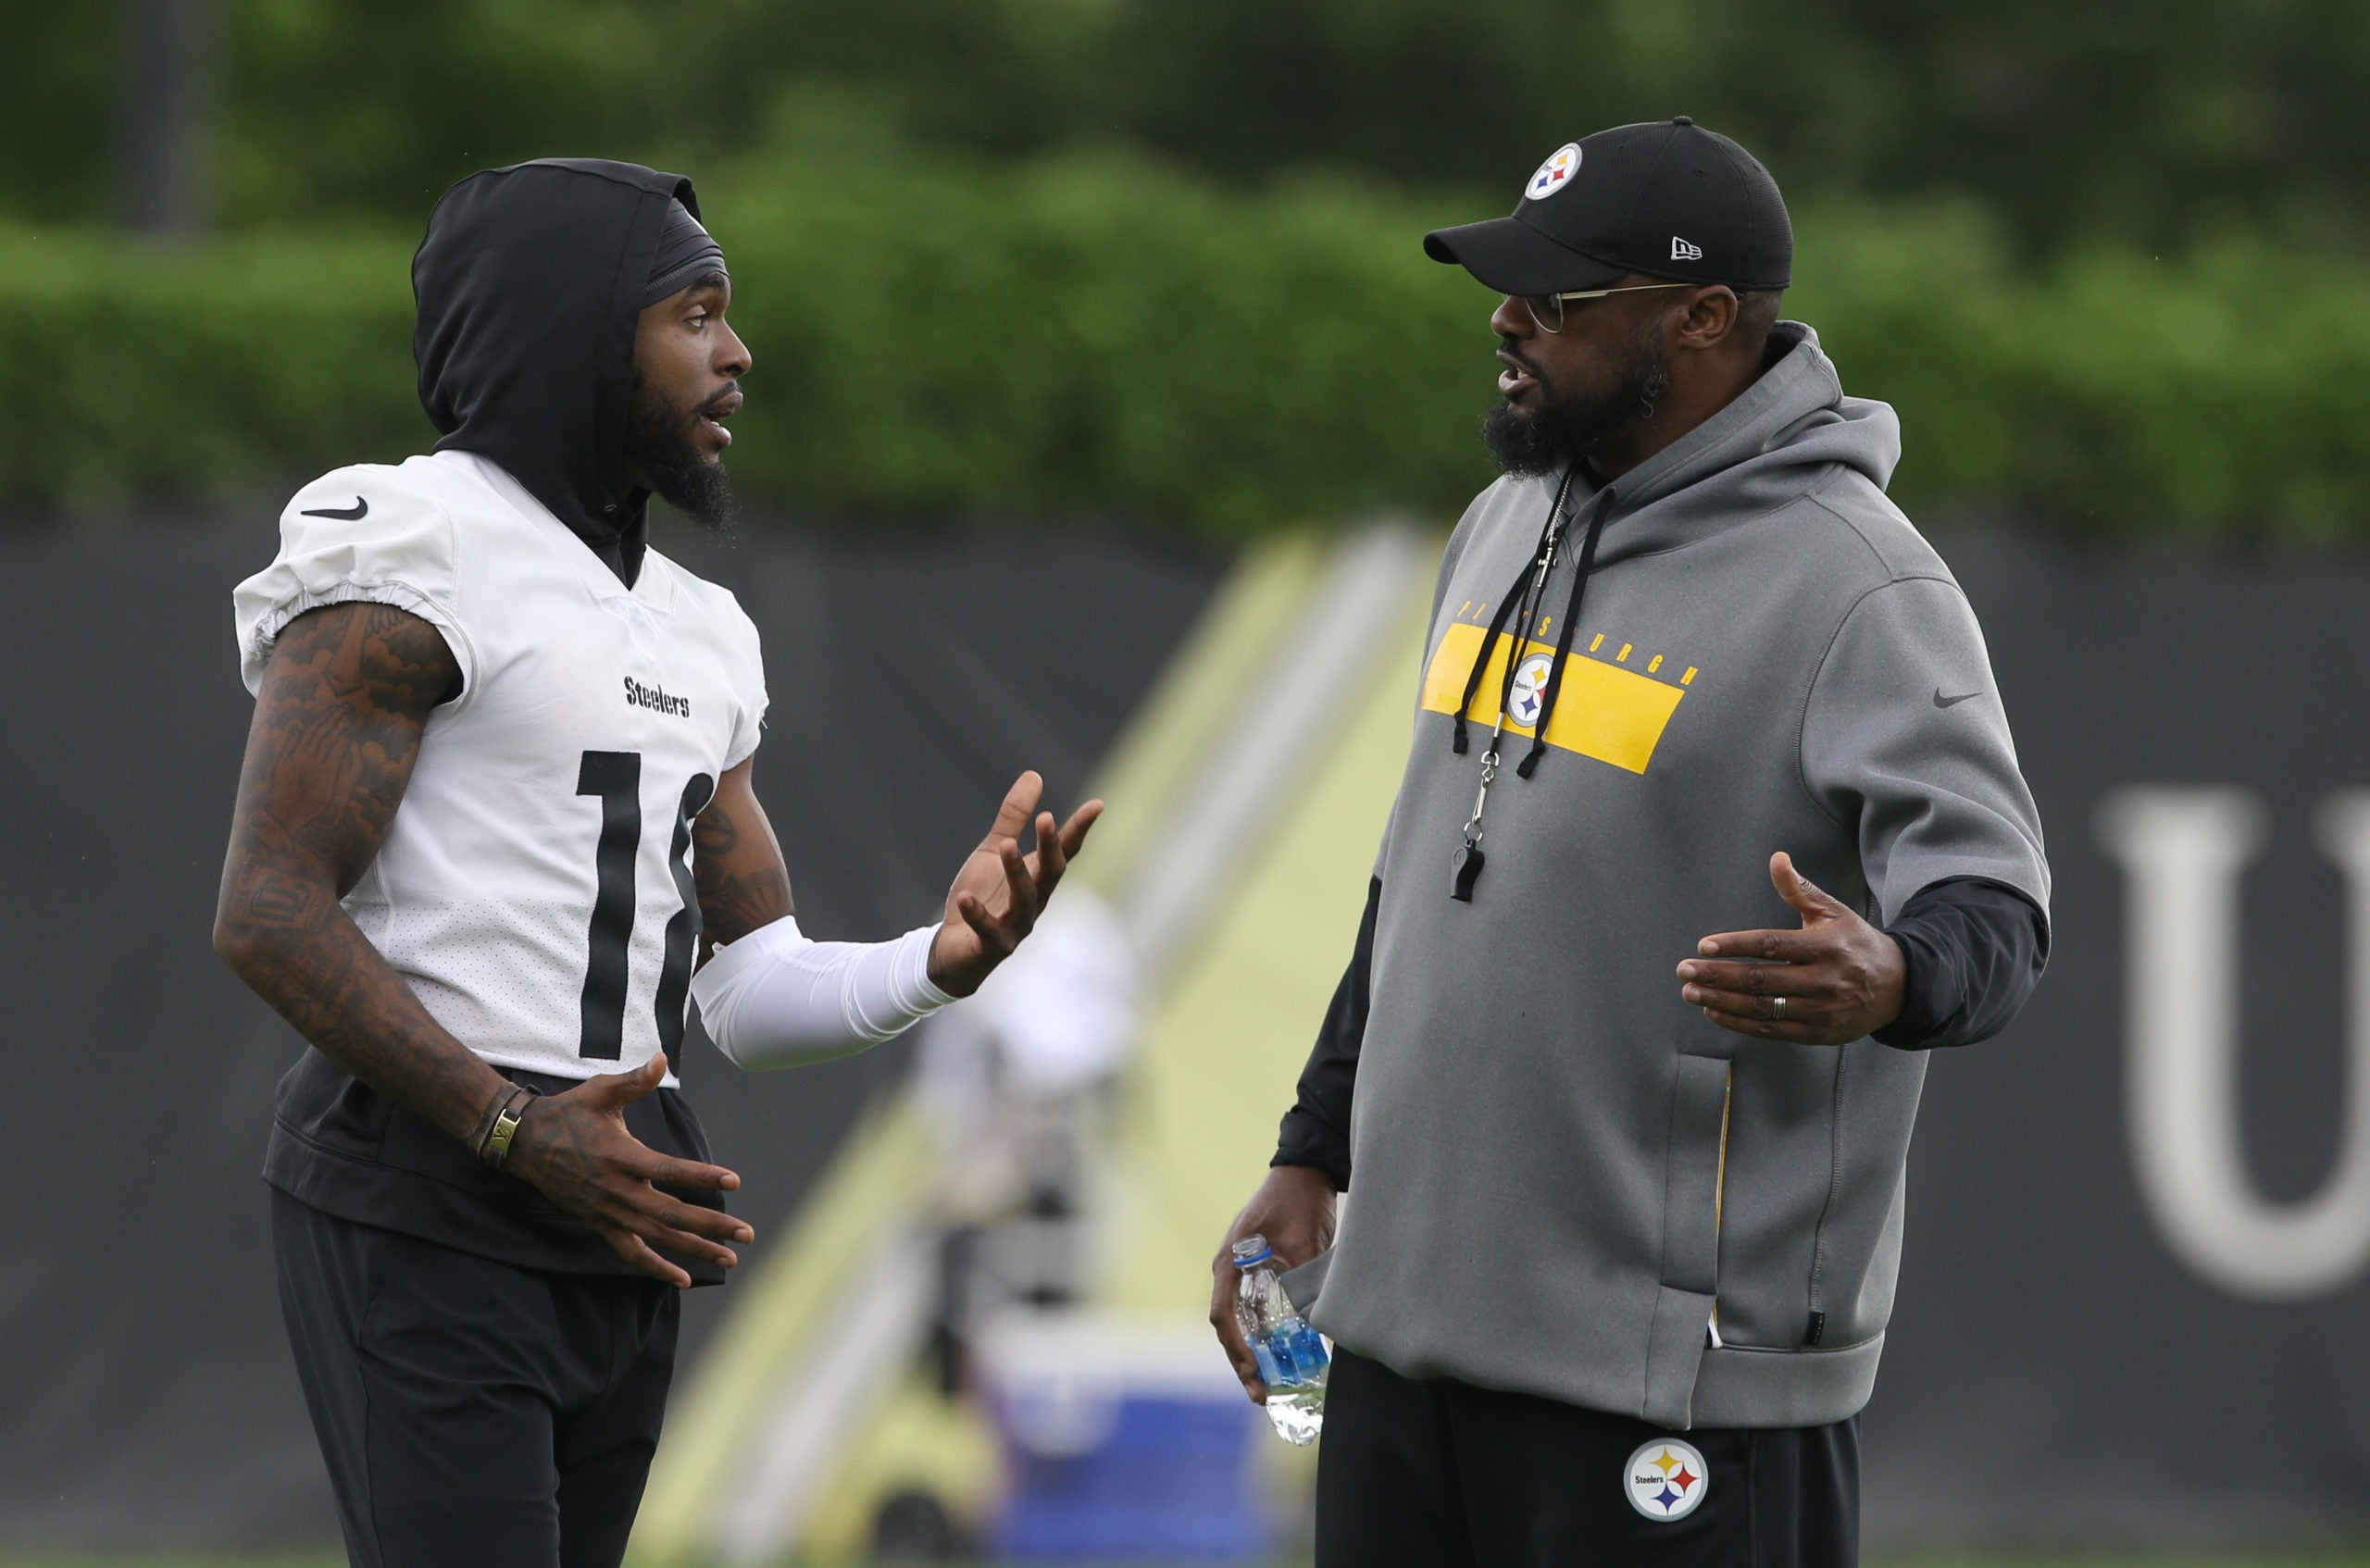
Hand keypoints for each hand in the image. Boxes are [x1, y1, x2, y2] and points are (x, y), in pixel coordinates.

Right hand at [505, 1055, 754, 1288]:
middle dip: (711, 1226)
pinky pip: (631, 1252)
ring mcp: (609, 1211)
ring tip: (729, 1258)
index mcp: (622, 1155)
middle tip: (746, 1234)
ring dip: (694, 1250)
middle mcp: (617, 1189)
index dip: (701, 1177)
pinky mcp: (601, 1223)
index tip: (733, 1181)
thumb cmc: (569, 1112)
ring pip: (657, 1237)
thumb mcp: (602, 1091)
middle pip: (671, 1214)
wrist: (525, 1143)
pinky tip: (684, 1279)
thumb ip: (636, 1081)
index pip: (669, 1171)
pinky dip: (657, 1268)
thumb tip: (662, 1058)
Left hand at [928, 770, 1102, 997]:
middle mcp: (1034, 902)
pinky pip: (988, 930)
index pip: (1064, 851)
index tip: (1097, 804)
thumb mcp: (992, 852)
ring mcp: (1015, 927)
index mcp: (1037, 878)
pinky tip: (966, 898)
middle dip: (1050, 848)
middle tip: (1046, 819)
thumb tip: (1034, 775)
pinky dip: (978, 914)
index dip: (1079, 829)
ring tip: (1005, 846)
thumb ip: (1012, 819)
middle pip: (1050, 874)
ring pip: (1023, 900)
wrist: (955, 951)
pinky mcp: (991, 946)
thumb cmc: (982, 898)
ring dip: (1016, 872)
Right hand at [1209, 1164, 1338, 1404]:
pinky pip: (1256, 1313)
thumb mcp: (1303, 1241)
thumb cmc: (1298, 1201)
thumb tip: (1312, 1327)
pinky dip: (1265, 1338)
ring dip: (1253, 1355)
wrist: (1306, 1170)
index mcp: (1230, 1261)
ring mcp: (1244, 1273)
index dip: (1237, 1348)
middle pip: (1228, 1327)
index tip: (1254, 1372)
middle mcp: (1230, 1271)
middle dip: (1243, 1364)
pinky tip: (1282, 1359)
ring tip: (1270, 1390)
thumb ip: (1303, 1281)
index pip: (1224, 1315)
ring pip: (1241, 1324)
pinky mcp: (1260, 1274)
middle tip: (1262, 1397)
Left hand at [1677, 851, 1905, 1044]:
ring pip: (1762, 1007)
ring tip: (1691, 991)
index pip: (1772, 946)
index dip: (1736, 946)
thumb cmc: (1855, 943)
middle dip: (1718, 975)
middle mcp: (1823, 980)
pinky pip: (1771, 1029)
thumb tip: (1777, 858)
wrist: (1898, 987)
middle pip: (1761, 980)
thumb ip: (1799, 889)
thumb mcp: (1833, 912)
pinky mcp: (1817, 1033)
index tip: (1704, 946)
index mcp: (1825, 946)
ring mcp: (1820, 1010)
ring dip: (1721, 1000)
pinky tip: (1713, 1010)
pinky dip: (1739, 1022)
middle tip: (1684, 970)